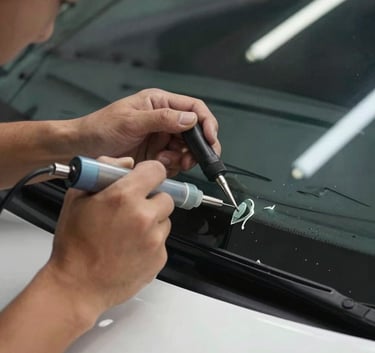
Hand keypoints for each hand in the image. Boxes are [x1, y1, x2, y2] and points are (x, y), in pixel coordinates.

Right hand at [46, 157, 173, 314]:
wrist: (77, 286)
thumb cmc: (75, 244)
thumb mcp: (77, 198)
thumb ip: (103, 171)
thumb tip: (126, 163)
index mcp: (124, 197)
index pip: (157, 170)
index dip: (150, 173)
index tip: (145, 179)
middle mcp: (144, 217)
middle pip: (166, 197)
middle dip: (152, 200)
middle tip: (133, 209)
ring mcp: (155, 240)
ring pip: (165, 220)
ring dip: (152, 222)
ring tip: (128, 233)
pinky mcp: (160, 258)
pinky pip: (162, 242)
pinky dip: (151, 242)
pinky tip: (131, 249)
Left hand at [74, 88, 220, 176]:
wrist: (81, 150)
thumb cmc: (100, 128)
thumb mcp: (131, 121)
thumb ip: (162, 119)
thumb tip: (191, 119)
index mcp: (159, 103)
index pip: (193, 108)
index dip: (206, 123)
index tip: (210, 139)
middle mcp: (164, 121)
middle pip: (195, 132)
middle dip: (196, 147)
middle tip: (189, 159)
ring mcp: (161, 139)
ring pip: (187, 150)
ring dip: (182, 158)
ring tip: (165, 160)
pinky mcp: (156, 156)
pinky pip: (175, 162)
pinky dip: (172, 166)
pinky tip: (158, 164)